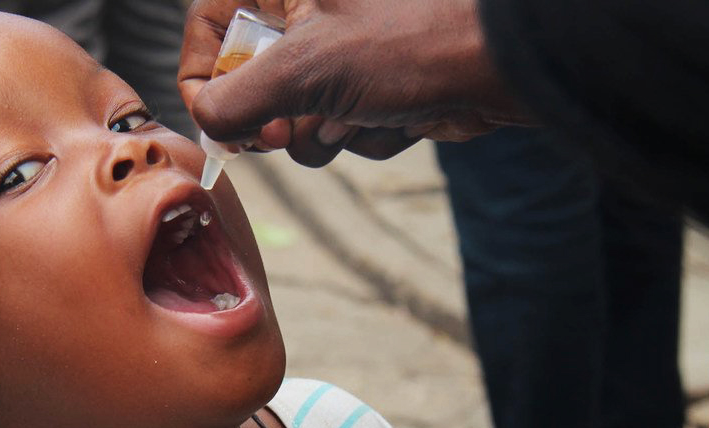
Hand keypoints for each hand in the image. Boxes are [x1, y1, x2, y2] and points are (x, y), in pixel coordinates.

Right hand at [178, 0, 535, 166]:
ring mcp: (344, 50)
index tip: (217, 120)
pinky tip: (399, 117)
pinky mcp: (376, 86)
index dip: (204, 76)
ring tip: (359, 114)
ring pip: (297, 112)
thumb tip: (208, 123)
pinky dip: (365, 134)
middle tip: (286, 133)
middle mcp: (311, 11)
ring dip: (325, 131)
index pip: (209, 22)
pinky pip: (342, 125)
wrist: (504, 68)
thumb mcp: (305, 68)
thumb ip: (237, 100)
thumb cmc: (412, 43)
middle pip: (252, 77)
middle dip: (277, 117)